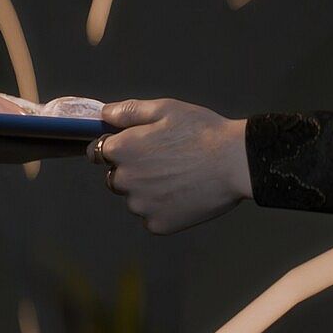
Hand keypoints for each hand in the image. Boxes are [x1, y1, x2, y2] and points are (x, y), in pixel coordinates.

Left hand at [86, 98, 251, 233]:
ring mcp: (140, 206)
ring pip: (134, 198)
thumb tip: (104, 114)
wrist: (235, 163)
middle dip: (132, 170)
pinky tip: (183, 194)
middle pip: (115, 177)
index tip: (133, 147)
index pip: (97, 152)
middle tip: (164, 161)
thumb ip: (128, 111)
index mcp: (121, 150)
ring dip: (147, 191)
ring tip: (178, 177)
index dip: (114, 148)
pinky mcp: (157, 224)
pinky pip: (150, 216)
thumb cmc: (202, 131)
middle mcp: (124, 180)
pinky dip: (162, 208)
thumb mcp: (165, 108)